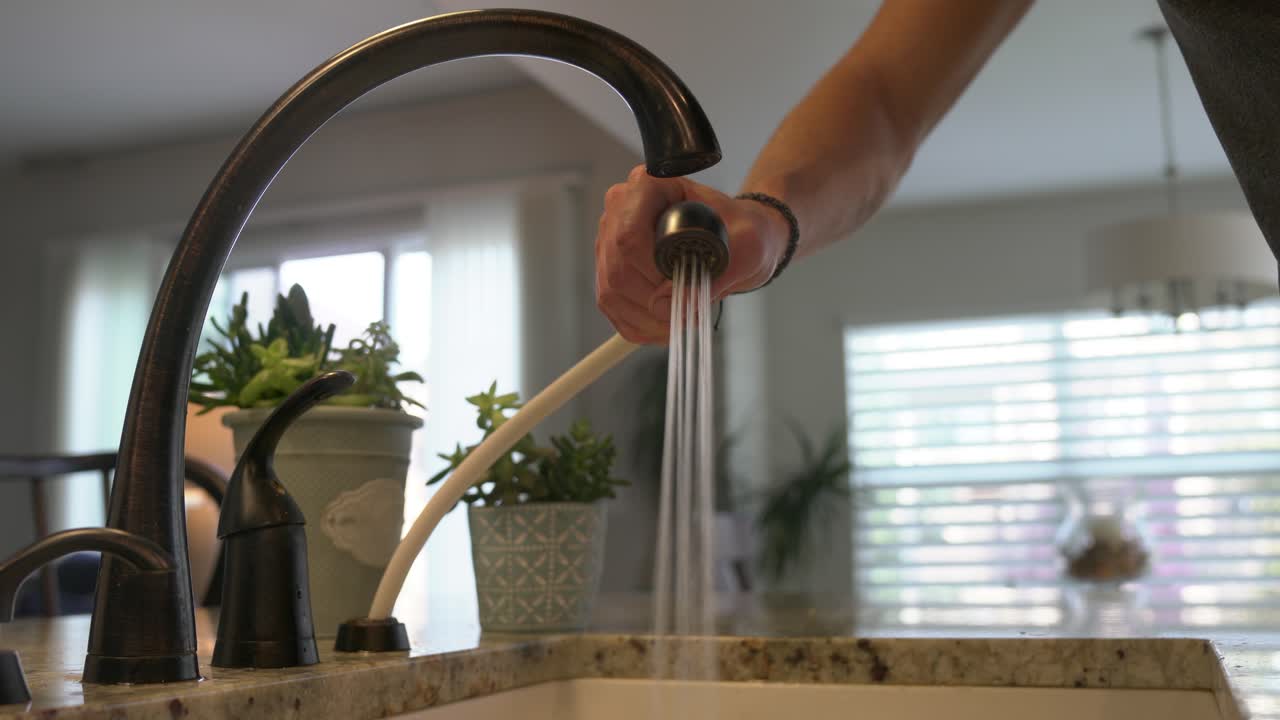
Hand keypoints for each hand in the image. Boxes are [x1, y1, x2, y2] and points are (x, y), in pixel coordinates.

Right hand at [595, 165, 790, 343]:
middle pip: (617, 270)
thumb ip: (713, 276)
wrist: (739, 240)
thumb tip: (662, 304)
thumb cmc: (744, 232)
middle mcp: (621, 208)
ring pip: (611, 293)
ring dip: (646, 320)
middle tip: (687, 313)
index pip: (629, 236)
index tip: (682, 287)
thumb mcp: (747, 249)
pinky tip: (666, 326)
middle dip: (652, 304)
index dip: (650, 273)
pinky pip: (613, 308)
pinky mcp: (610, 268)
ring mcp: (610, 239)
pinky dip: (639, 326)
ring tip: (681, 322)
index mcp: (650, 186)